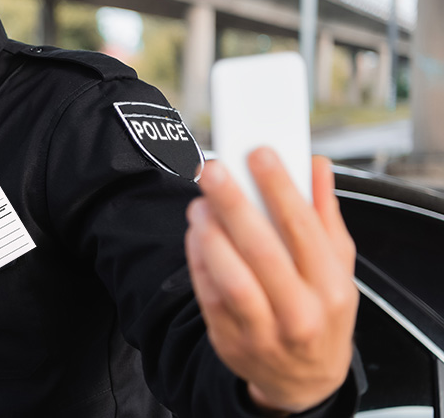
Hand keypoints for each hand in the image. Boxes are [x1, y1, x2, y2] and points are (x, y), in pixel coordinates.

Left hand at [186, 148, 356, 414]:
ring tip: (200, 204)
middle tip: (213, 170)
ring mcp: (262, 330)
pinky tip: (196, 234)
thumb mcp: (338, 269)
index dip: (279, 187)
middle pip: (261, 249)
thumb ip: (325, 215)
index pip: (303, 229)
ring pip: (230, 275)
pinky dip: (198, 259)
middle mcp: (300, 312)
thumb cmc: (322, 314)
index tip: (258, 153)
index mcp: (331, 288)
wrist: (303, 381)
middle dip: (233, 203)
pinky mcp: (229, 339)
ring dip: (209, 233)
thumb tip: (315, 165)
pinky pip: (207, 293)